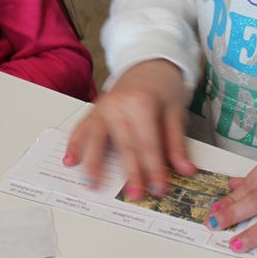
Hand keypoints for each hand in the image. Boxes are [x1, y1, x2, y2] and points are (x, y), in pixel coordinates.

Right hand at [63, 59, 195, 198]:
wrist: (148, 63)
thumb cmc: (163, 87)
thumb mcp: (176, 111)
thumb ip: (176, 143)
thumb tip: (186, 170)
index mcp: (141, 104)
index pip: (148, 144)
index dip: (154, 169)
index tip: (159, 189)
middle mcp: (118, 105)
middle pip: (124, 145)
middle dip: (130, 173)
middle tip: (135, 195)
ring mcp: (103, 107)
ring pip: (97, 138)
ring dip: (93, 163)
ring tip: (91, 184)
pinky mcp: (94, 109)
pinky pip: (82, 128)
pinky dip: (74, 144)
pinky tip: (70, 160)